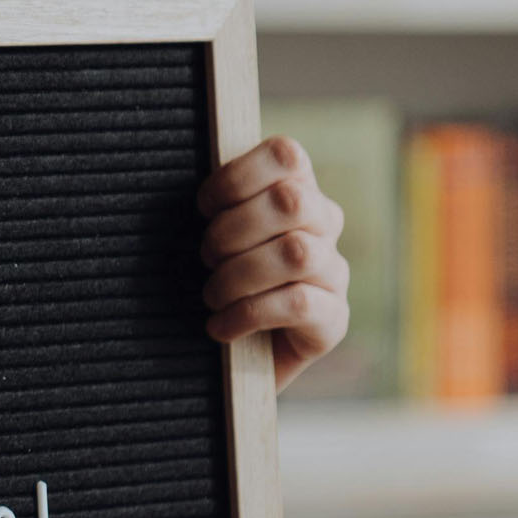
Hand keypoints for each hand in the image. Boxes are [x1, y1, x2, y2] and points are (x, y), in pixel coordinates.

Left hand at [196, 136, 351, 390]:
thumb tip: (183, 180)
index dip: (236, 176)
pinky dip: (247, 315)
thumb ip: (215, 207)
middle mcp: (324, 226)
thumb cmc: (216, 285)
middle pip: (290, 201)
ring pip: (296, 253)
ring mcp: (334, 272)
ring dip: (238, 275)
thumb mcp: (211, 240)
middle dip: (231, 231)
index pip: (286, 155)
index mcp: (296, 191)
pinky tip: (221, 328)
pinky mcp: (333, 320)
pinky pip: (298, 304)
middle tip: (205, 259)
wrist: (232, 361)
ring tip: (212, 296)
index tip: (202, 208)